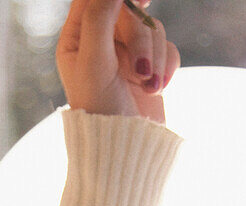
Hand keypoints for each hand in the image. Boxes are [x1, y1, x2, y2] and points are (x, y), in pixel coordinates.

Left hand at [56, 0, 180, 122]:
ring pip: (152, 30)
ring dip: (154, 59)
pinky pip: (167, 48)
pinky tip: (156, 90)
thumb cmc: (101, 111)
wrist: (127, 150)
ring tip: (146, 88)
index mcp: (77, 38)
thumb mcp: (95, 62)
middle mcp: (100, 42)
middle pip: (129, 12)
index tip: (142, 1)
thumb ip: (100, 18)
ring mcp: (127, 55)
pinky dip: (166, 68)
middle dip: (141, 40)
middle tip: (141, 70)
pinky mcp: (149, 67)